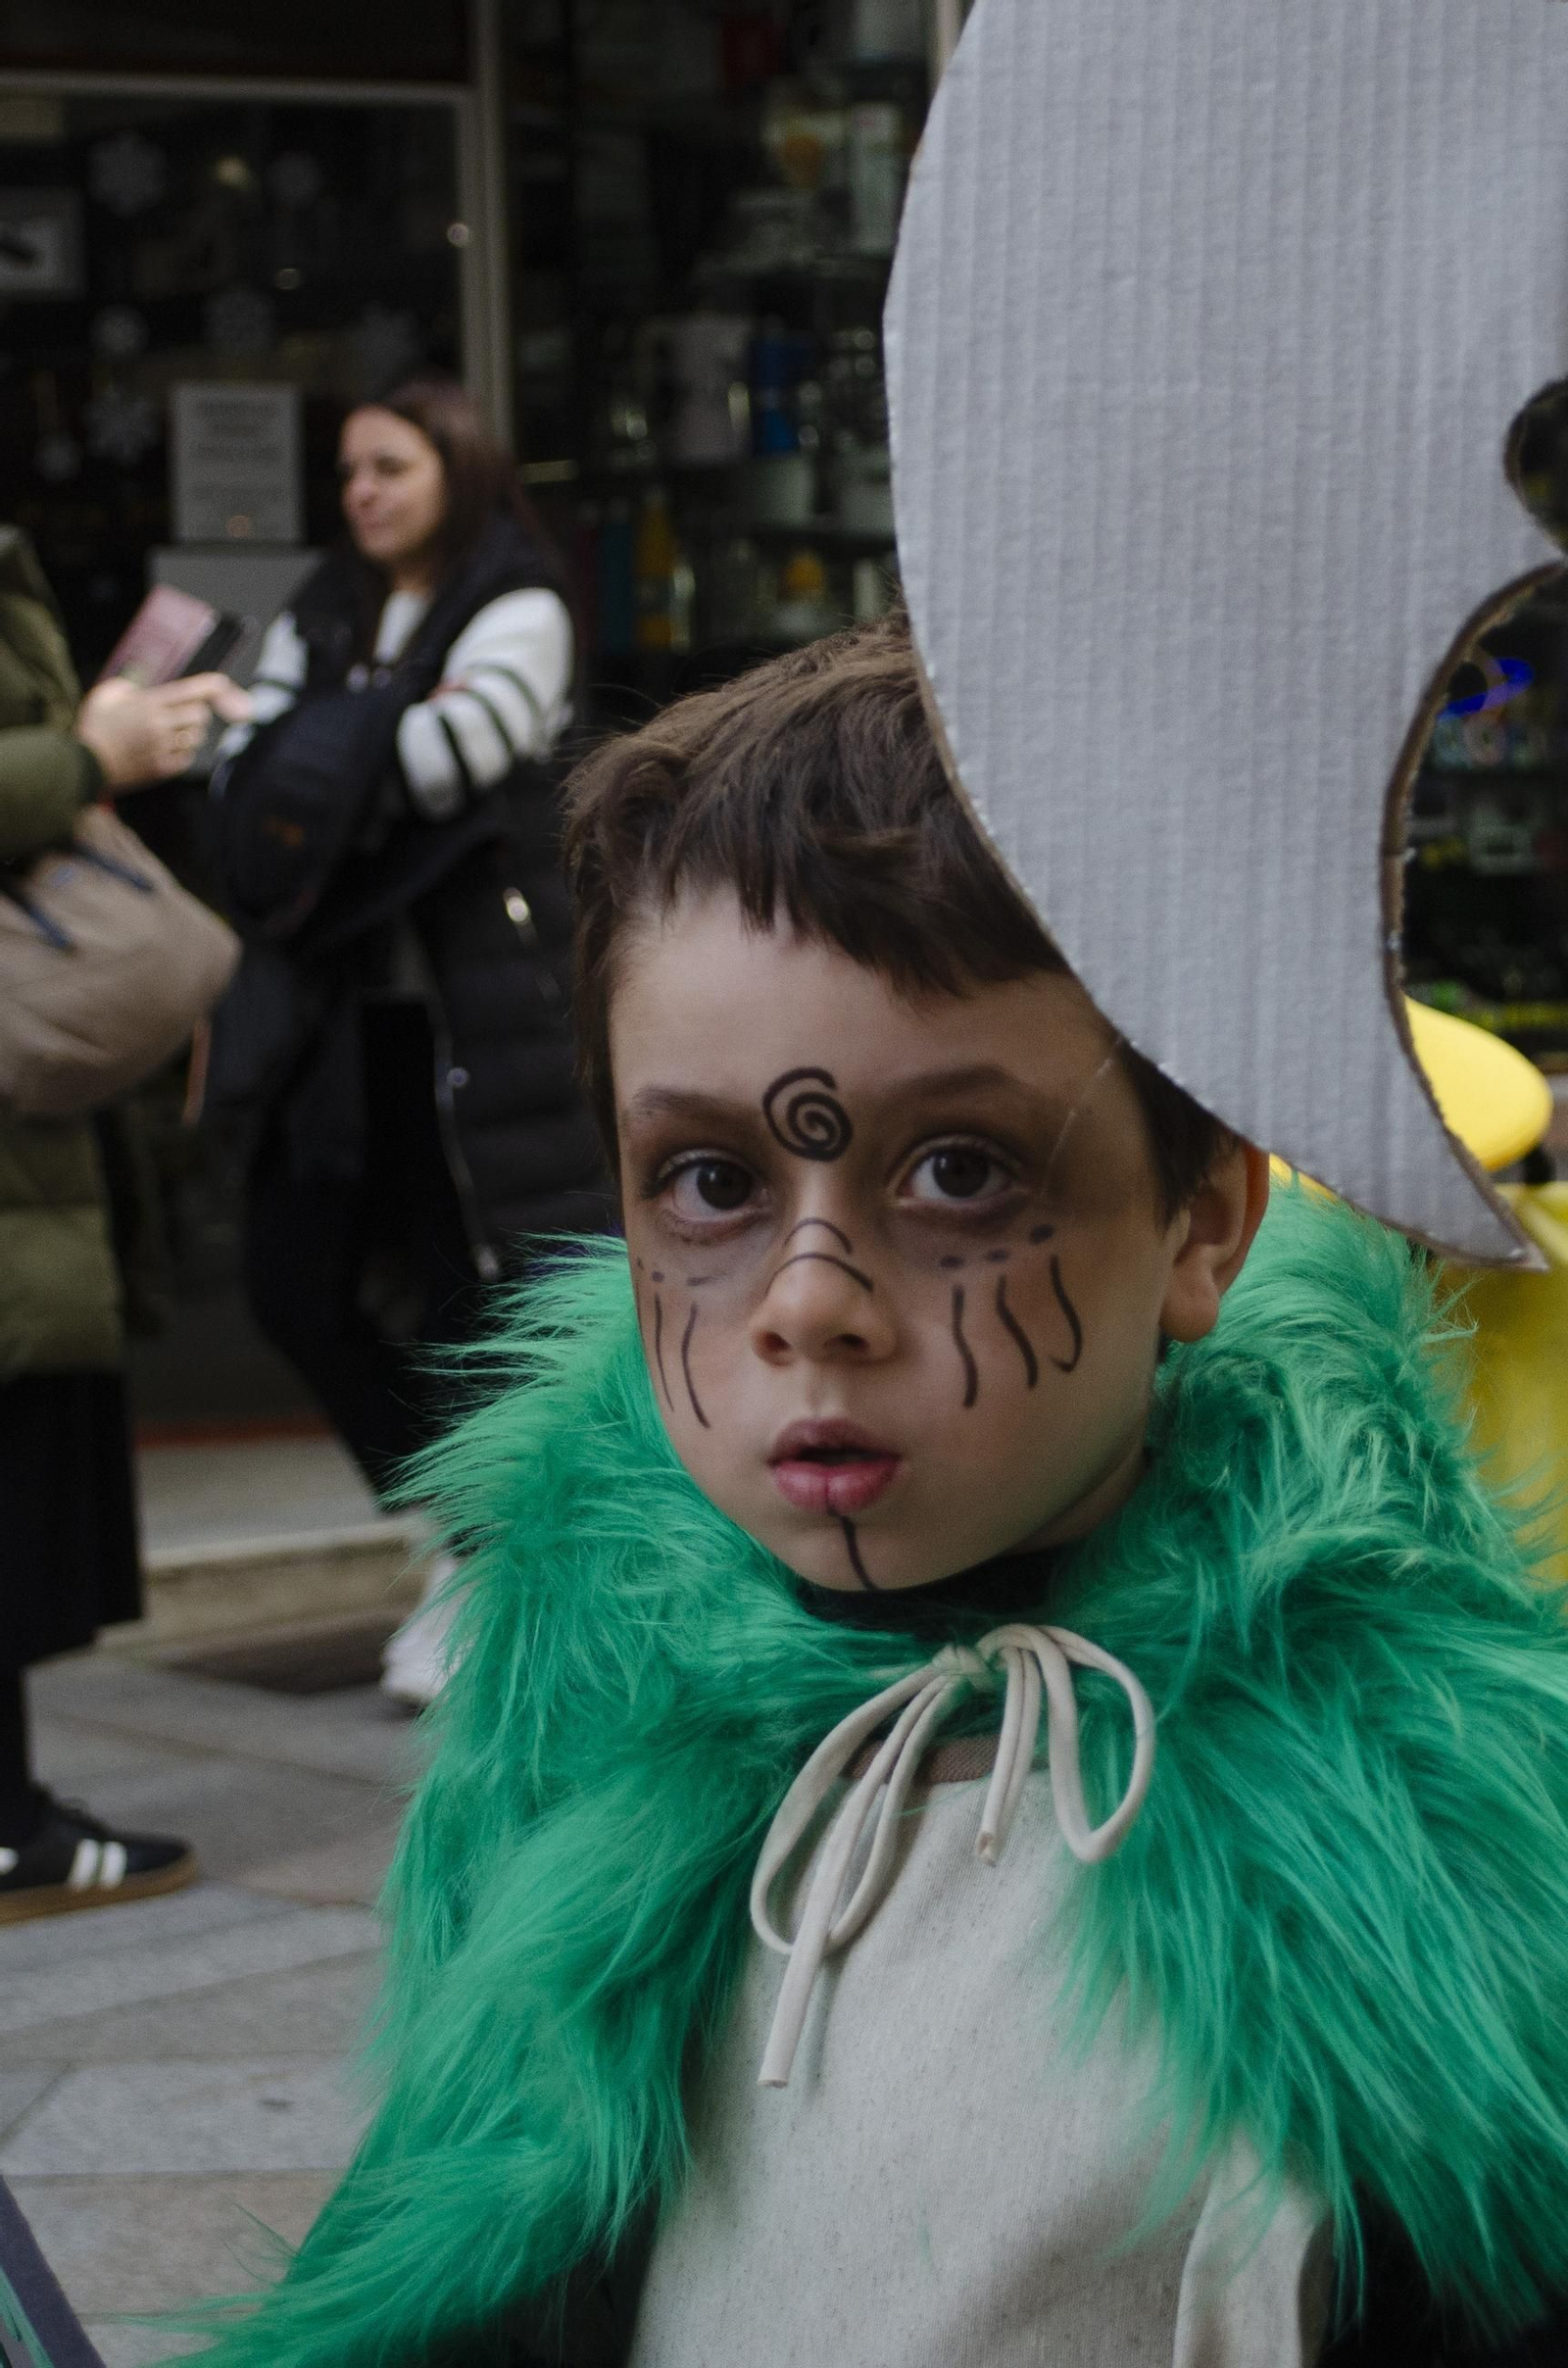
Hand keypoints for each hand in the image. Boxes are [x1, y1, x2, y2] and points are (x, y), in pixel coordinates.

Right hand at [75, 673, 254, 790]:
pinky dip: (182, 753)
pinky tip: (165, 750)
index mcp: (147, 704)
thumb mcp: (104, 696)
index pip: (190, 691)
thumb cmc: (92, 728)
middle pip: (201, 716)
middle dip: (196, 714)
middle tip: (182, 715)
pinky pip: (187, 758)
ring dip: (189, 735)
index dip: (210, 686)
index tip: (222, 683)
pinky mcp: (162, 769)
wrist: (83, 765)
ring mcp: (162, 749)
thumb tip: (140, 689)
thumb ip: (126, 686)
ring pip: (196, 738)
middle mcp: (159, 725)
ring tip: (169, 735)